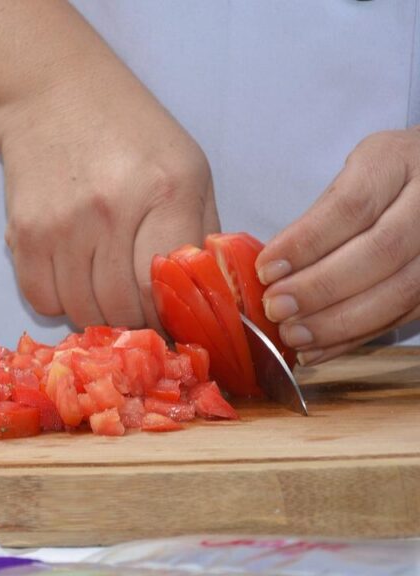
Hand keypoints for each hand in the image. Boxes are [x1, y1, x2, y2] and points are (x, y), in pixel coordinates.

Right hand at [0, 72, 218, 329]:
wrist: (52, 96)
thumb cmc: (130, 133)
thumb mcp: (188, 168)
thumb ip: (201, 232)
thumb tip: (206, 298)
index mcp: (166, 192)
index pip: (167, 289)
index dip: (169, 318)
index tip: (171, 319)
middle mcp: (111, 211)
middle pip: (122, 308)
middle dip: (135, 321)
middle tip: (139, 311)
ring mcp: (62, 225)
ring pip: (81, 311)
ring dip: (96, 314)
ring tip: (105, 291)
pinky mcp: (23, 233)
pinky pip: (41, 299)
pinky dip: (58, 301)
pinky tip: (71, 277)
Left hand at [256, 127, 419, 364]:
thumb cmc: (383, 179)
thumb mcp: (352, 175)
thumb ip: (319, 217)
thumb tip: (267, 271)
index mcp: (397, 161)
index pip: (352, 206)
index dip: (307, 242)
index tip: (266, 268)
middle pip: (380, 251)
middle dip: (321, 287)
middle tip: (277, 308)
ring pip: (401, 291)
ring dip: (339, 321)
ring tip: (293, 334)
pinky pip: (405, 315)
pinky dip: (357, 337)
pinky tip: (319, 348)